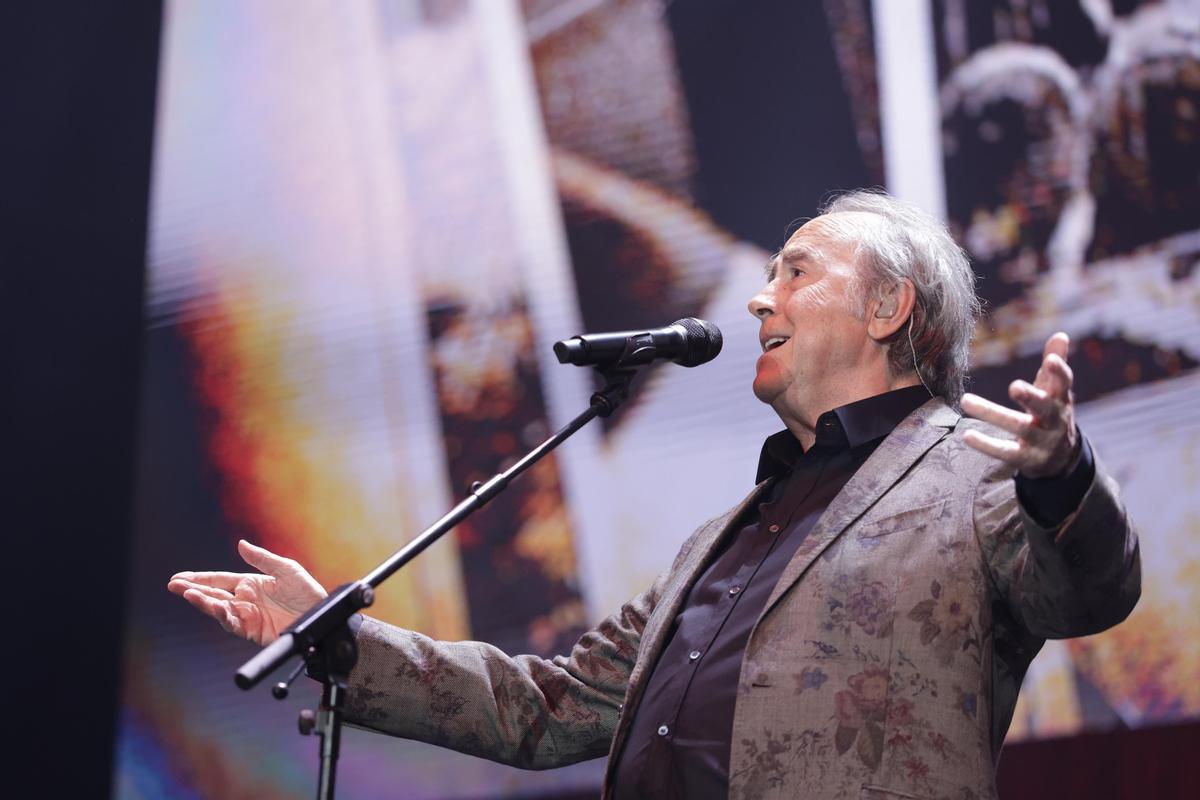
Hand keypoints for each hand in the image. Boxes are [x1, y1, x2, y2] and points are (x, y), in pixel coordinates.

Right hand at [167, 539, 326, 644]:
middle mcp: (246, 600)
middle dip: (192, 590)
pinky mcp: (252, 630)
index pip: (220, 580)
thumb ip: (262, 558)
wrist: (321, 617)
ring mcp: (248, 616)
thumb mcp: (286, 569)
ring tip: (188, 594)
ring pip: (218, 609)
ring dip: (203, 602)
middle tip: (173, 585)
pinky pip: (232, 623)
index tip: (180, 577)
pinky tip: (213, 607)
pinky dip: (221, 615)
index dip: (200, 579)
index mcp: (251, 584)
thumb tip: (241, 544)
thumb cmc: (308, 592)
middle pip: (213, 595)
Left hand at [960, 331, 1079, 478]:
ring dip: (992, 414)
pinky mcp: (1026, 459)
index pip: (1064, 384)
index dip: (1059, 372)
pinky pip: (1005, 452)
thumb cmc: (1051, 414)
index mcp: (1061, 400)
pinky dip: (986, 445)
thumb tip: (1060, 334)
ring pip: (1018, 427)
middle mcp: (1054, 420)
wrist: (1061, 460)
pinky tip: (966, 435)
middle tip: (1014, 387)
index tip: (1050, 360)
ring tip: (965, 400)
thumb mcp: (1055, 392)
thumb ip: (1054, 366)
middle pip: (1044, 407)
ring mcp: (1041, 441)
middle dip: (1031, 396)